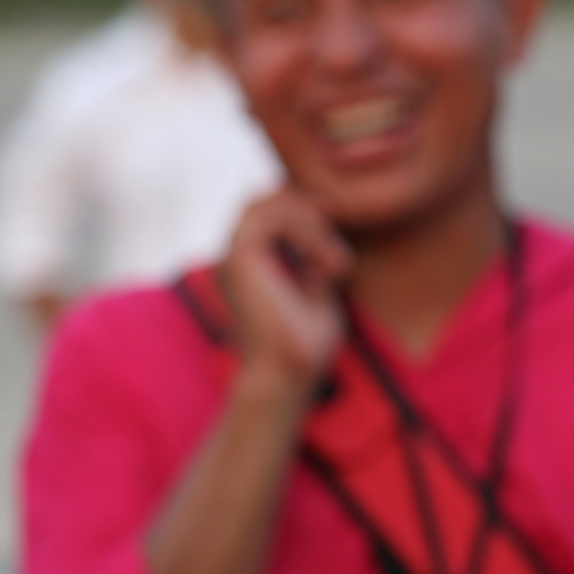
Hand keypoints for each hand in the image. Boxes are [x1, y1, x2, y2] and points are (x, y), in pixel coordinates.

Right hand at [219, 189, 352, 402]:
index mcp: (250, 266)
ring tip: (334, 264)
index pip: (271, 212)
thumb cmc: (303, 347)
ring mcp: (233, 255)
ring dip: (312, 224)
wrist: (287, 374)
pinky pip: (270, 216)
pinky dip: (306, 231)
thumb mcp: (317, 297)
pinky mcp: (239, 258)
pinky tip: (325, 266)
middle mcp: (236, 257)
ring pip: (268, 202)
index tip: (340, 259)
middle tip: (337, 256)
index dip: (310, 217)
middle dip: (310, 214)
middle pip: (266, 199)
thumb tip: (325, 248)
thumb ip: (315, 268)